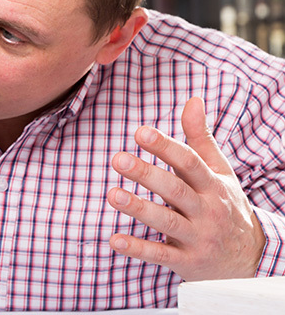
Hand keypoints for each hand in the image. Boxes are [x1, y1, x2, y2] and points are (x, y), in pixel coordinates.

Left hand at [107, 97, 265, 280]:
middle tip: (117, 159)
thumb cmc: (225, 206)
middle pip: (176, 190)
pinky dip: (137, 249)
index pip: (189, 163)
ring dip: (139, 209)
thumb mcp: (219, 172)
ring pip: (167, 222)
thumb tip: (193, 99)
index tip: (140, 133)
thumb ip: (200, 138)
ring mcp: (198, 237)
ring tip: (112, 194)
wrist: (250, 259)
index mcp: (213, 186)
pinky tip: (114, 239)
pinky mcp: (187, 262)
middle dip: (147, 174)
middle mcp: (207, 210)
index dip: (166, 147)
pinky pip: (160, 255)